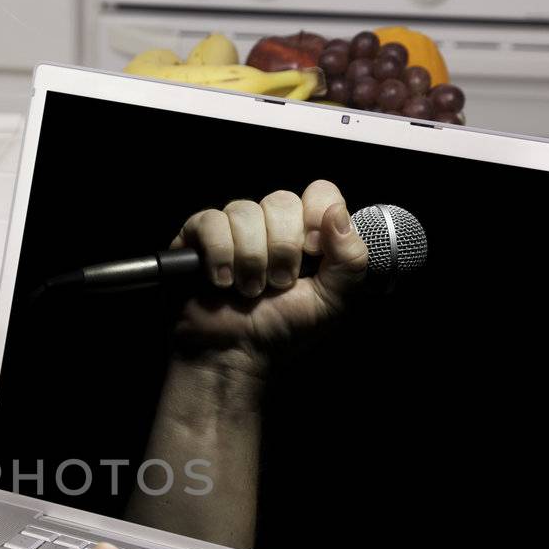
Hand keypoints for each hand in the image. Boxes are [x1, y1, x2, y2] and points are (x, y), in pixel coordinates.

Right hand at [168, 179, 367, 371]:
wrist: (235, 355)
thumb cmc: (281, 330)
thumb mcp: (332, 300)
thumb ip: (351, 258)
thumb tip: (337, 213)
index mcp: (305, 234)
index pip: (319, 193)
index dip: (316, 218)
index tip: (311, 253)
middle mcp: (269, 226)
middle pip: (281, 201)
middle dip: (282, 249)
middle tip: (278, 284)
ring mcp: (232, 229)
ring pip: (245, 212)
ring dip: (251, 260)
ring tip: (249, 290)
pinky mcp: (197, 237)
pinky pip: (211, 221)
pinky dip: (220, 254)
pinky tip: (222, 281)